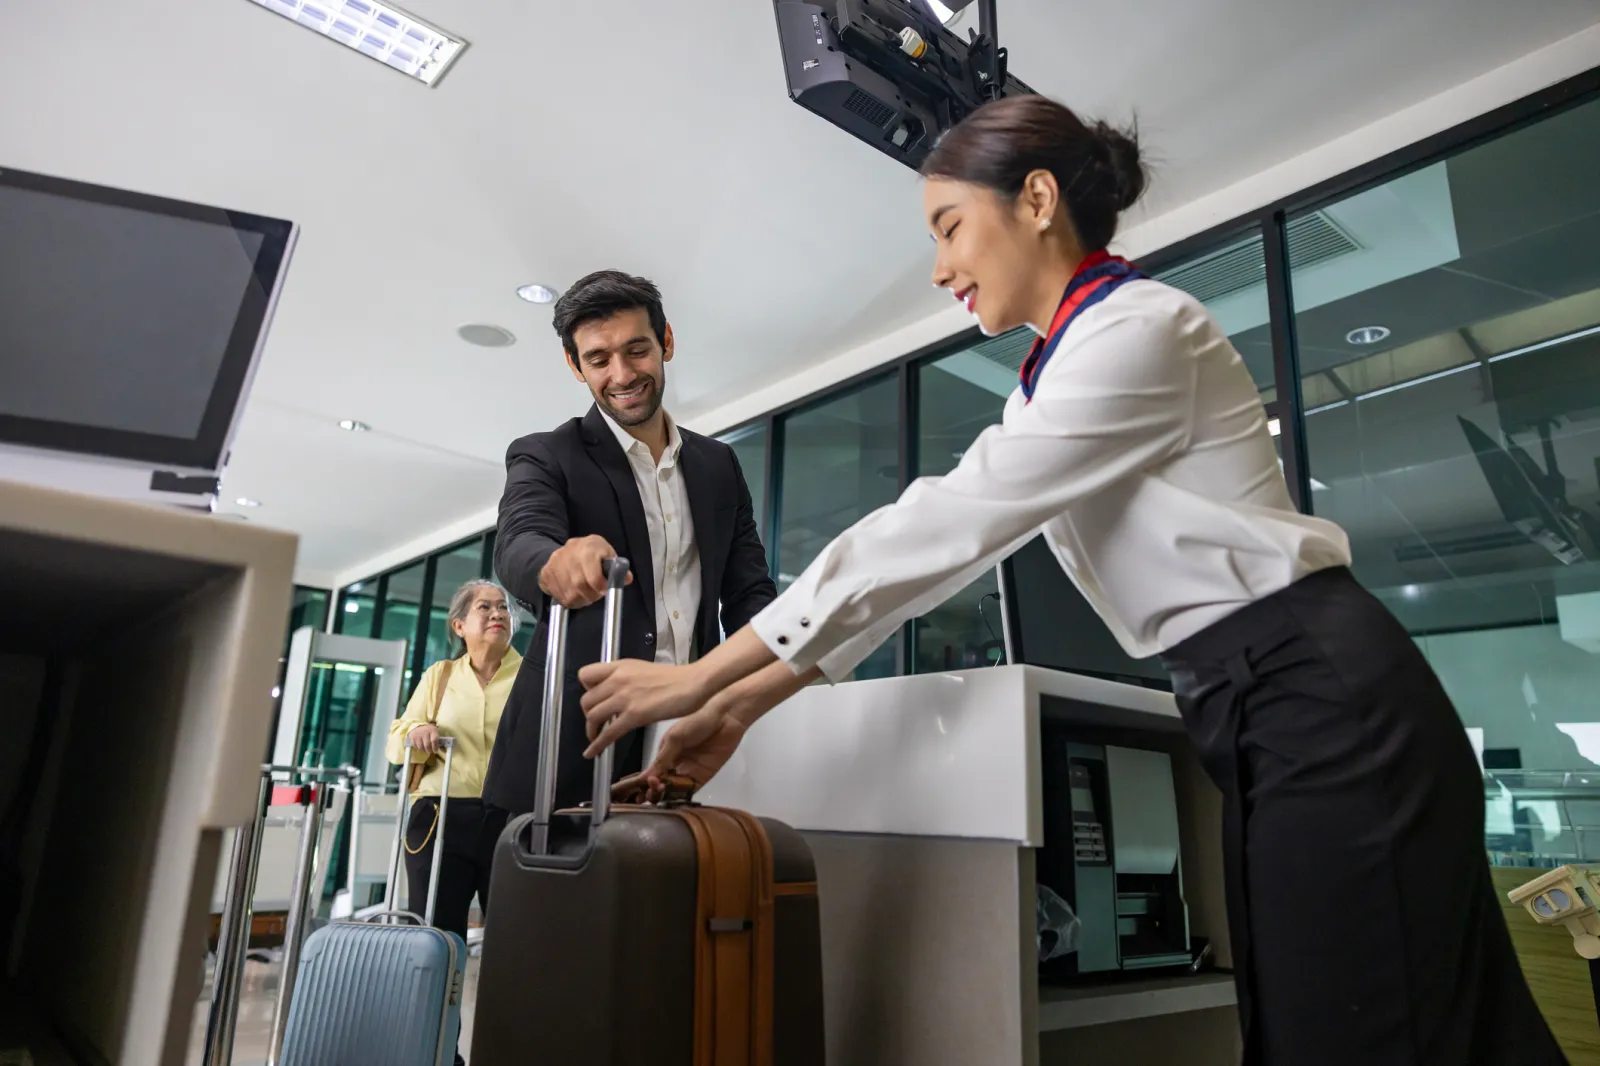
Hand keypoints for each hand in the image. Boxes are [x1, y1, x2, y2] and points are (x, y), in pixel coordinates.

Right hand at [408, 724, 442, 754]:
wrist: (418, 725)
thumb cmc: (429, 731)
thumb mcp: (435, 733)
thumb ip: (439, 742)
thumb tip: (444, 751)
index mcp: (433, 730)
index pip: (434, 740)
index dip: (435, 747)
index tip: (435, 750)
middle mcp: (425, 732)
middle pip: (427, 745)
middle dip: (430, 750)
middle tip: (430, 751)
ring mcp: (418, 735)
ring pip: (421, 747)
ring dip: (424, 750)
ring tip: (426, 750)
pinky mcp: (412, 737)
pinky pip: (416, 746)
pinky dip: (419, 748)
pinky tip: (421, 747)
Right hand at [538, 534, 630, 608]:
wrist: (567, 550)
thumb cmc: (594, 553)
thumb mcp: (608, 554)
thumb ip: (617, 567)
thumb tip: (627, 578)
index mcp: (589, 546)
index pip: (593, 572)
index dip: (600, 585)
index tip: (604, 590)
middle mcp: (570, 552)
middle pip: (579, 584)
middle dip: (590, 595)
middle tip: (595, 596)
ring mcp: (555, 562)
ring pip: (568, 592)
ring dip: (579, 599)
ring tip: (585, 595)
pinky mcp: (546, 572)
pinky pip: (557, 594)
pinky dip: (568, 600)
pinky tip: (574, 595)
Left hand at [580, 659, 707, 756]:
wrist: (693, 683)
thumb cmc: (675, 678)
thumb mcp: (643, 670)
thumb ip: (627, 678)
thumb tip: (618, 691)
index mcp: (620, 667)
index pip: (585, 675)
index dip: (587, 689)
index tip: (596, 698)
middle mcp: (618, 679)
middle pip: (586, 700)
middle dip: (588, 714)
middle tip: (599, 721)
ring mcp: (625, 697)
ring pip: (592, 716)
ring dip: (591, 730)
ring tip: (596, 737)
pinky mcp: (634, 715)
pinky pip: (607, 733)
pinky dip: (596, 745)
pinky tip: (592, 753)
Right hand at [640, 707, 748, 795]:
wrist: (725, 719)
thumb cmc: (697, 721)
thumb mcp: (675, 738)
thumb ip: (662, 759)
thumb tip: (645, 778)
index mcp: (665, 753)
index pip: (652, 772)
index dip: (645, 782)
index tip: (639, 790)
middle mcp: (675, 764)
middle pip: (660, 783)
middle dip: (652, 791)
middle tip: (647, 797)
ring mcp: (689, 772)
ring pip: (673, 789)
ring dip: (664, 795)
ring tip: (658, 797)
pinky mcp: (702, 777)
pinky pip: (689, 791)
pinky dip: (680, 797)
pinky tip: (673, 800)